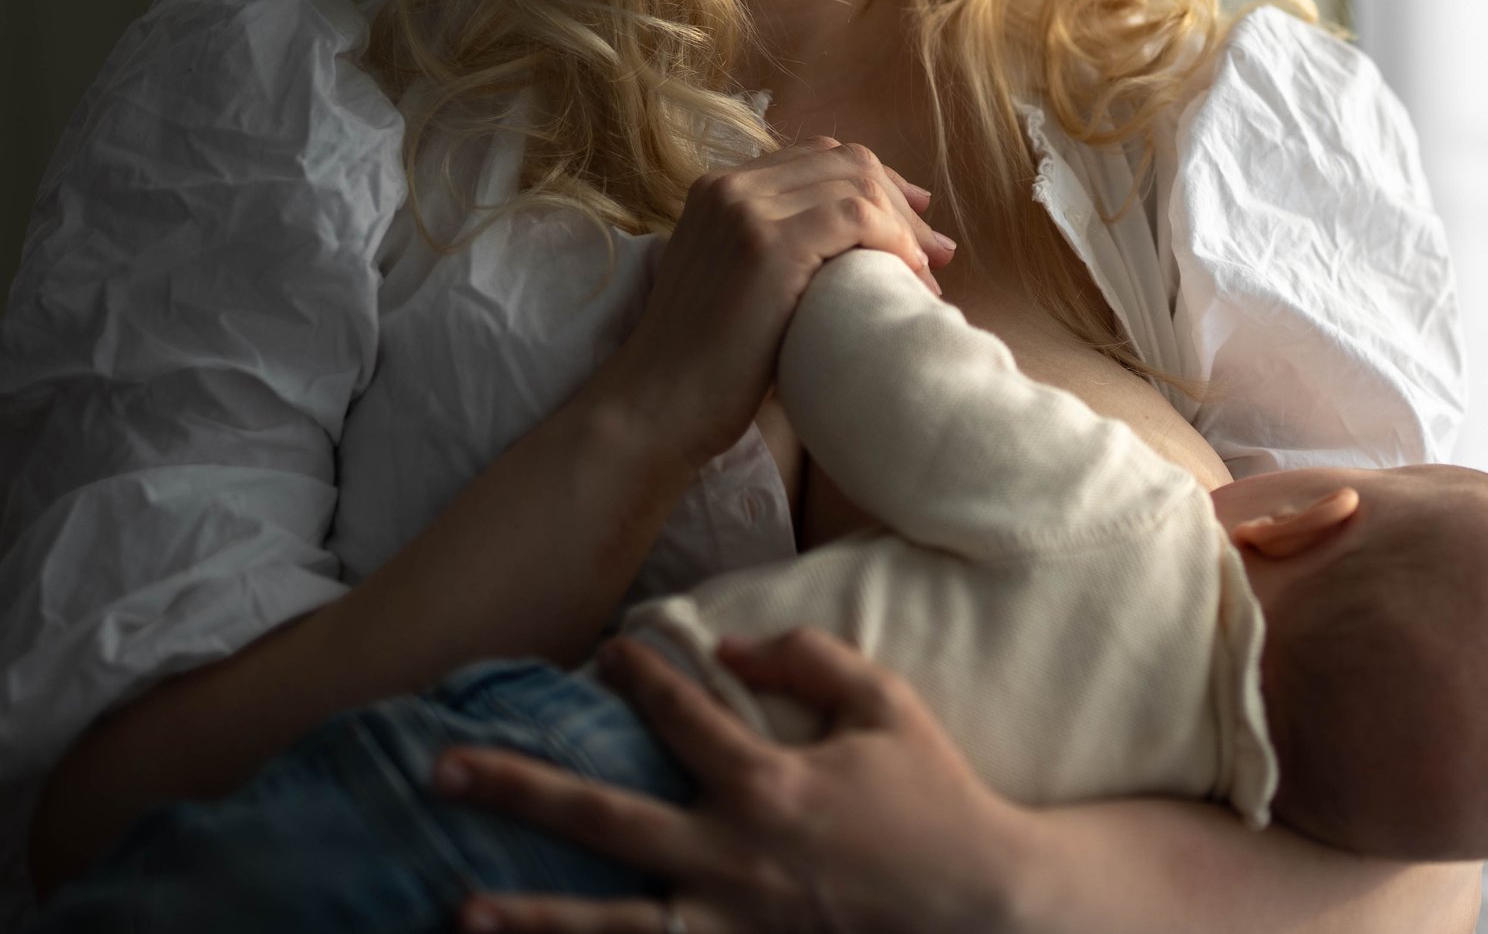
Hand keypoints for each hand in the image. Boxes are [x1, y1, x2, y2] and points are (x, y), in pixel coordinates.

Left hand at [435, 631, 1032, 933]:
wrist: (984, 907)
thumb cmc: (938, 798)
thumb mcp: (889, 707)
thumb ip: (812, 658)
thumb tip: (732, 643)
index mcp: (769, 781)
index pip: (679, 714)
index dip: (637, 674)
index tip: (603, 654)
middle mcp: (732, 854)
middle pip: (602, 818)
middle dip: (518, 789)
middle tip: (442, 768)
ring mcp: (731, 922)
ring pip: (610, 924)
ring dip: (530, 917)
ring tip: (459, 909)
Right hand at [593, 138, 958, 470]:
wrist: (656, 408)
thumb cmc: (707, 365)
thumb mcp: (742, 284)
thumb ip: (784, 247)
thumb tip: (864, 243)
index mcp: (719, 188)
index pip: (819, 155)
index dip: (877, 181)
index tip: (915, 219)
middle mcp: (730, 186)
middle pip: (846, 161)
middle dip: (902, 202)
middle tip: (938, 252)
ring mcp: (745, 210)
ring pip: (857, 183)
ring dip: (906, 226)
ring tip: (929, 273)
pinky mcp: (767, 245)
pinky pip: (855, 217)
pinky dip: (894, 241)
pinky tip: (909, 276)